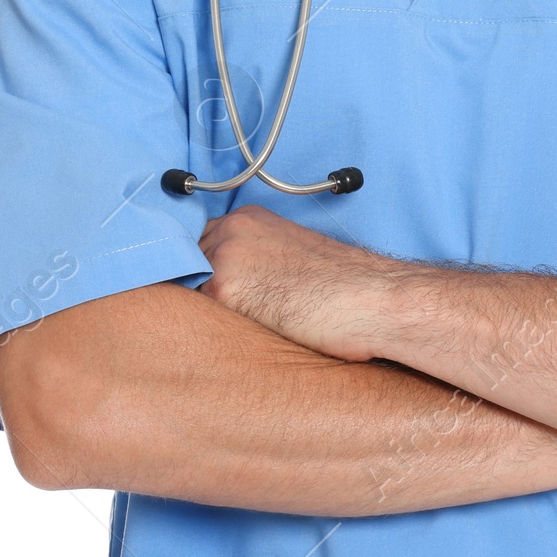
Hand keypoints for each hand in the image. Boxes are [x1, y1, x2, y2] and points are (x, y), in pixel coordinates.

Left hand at [198, 203, 395, 360]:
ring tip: (234, 329)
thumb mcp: (293, 256)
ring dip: (202, 309)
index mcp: (250, 218)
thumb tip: (237, 285)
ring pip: (186, 288)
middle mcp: (231, 229)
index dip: (203, 269)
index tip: (208, 288)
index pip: (201, 242)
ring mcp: (224, 256)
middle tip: (225, 316)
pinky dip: (209, 328)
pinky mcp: (224, 290)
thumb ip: (256, 259)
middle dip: (197, 288)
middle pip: (186, 263)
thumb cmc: (344, 287)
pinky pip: (196, 312)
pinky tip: (237, 337)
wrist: (370, 298)